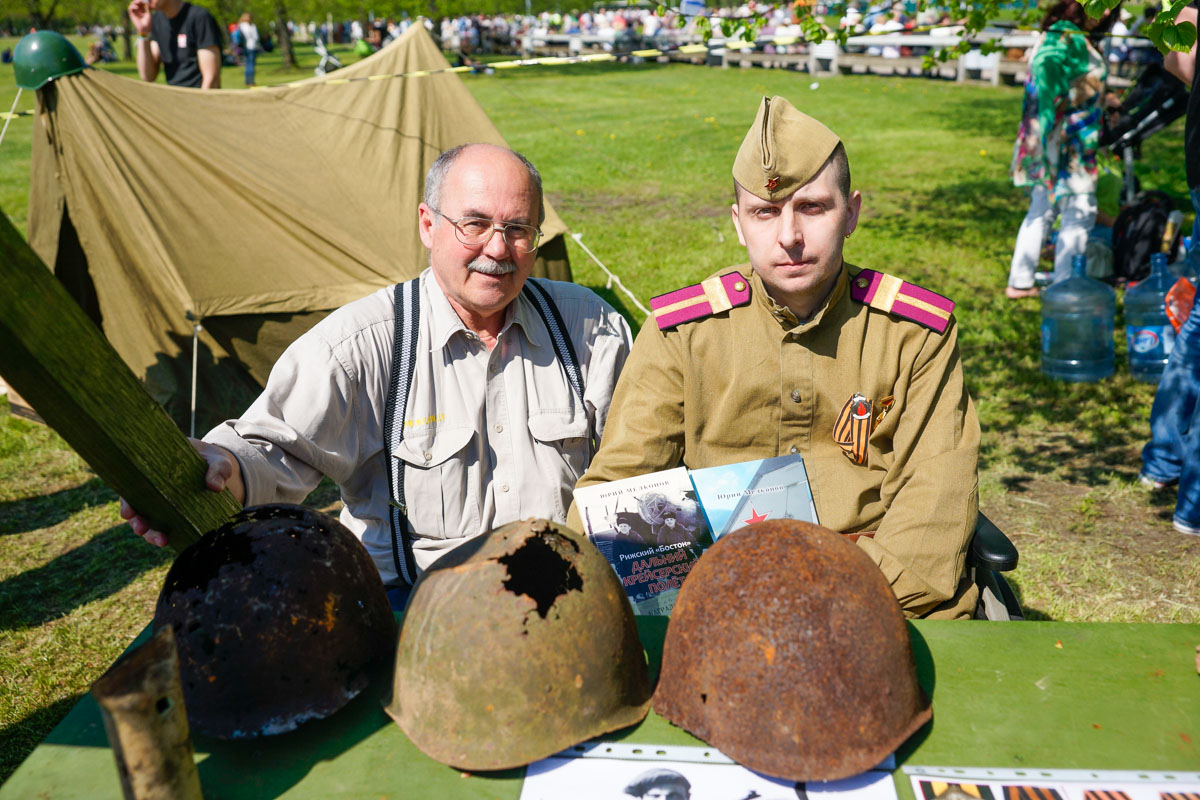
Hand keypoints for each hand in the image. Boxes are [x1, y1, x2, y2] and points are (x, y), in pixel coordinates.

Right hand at [120, 438, 244, 547]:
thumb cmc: (214, 460)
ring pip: (149, 520)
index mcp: (156, 469)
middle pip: (137, 507)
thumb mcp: (219, 460)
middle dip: (136, 521)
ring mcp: (163, 503)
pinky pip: (165, 527)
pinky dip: (165, 535)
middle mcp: (154, 488)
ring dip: (151, 533)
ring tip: (162, 541)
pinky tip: (171, 542)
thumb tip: (216, 487)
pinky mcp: (174, 515)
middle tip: (141, 529)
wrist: (220, 471)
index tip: (128, 513)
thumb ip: (219, 469)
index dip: (127, 501)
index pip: (133, 486)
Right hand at [127, 0, 151, 35]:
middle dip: (138, 0)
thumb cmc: (148, 22)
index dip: (141, 0)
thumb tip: (147, 1)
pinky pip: (130, 9)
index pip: (140, 3)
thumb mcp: (148, 13)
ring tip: (139, 1)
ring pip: (132, 4)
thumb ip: (147, 7)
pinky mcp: (131, 14)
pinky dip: (133, 7)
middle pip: (136, 3)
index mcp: (142, 10)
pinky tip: (137, 7)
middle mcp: (137, 10)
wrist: (145, 28)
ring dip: (135, 2)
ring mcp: (134, 12)